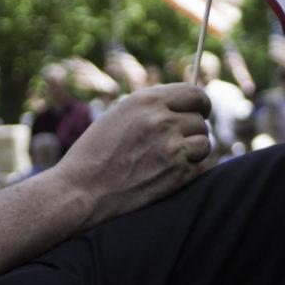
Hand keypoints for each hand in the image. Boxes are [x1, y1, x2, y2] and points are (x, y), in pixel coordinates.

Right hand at [53, 83, 210, 228]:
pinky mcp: (177, 173)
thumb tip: (189, 102)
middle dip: (192, 130)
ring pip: (204, 143)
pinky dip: (186, 170)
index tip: (201, 111)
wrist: (80, 190)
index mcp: (148, 101)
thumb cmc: (97, 152)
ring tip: (170, 158)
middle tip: (177, 141)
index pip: (195, 93)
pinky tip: (163, 173)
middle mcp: (163, 120)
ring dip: (193, 150)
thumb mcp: (122, 114)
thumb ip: (155, 106)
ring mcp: (172, 147)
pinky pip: (197, 166)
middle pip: (200, 120)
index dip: (201, 103)